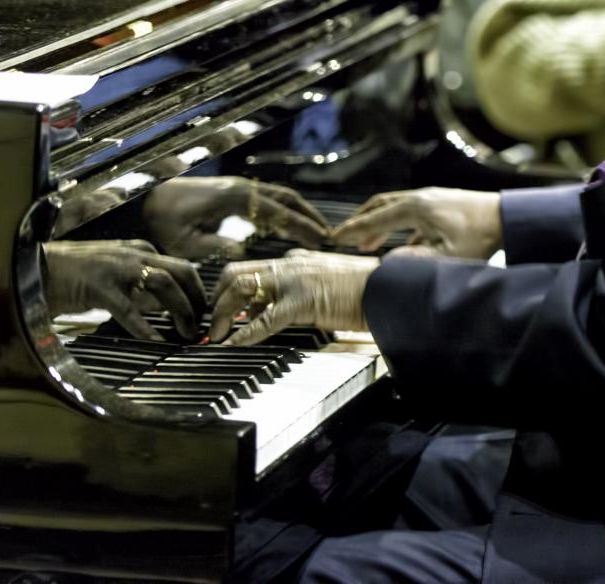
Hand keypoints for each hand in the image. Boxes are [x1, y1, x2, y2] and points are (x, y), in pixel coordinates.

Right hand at [44, 240, 206, 341]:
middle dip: (197, 300)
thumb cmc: (75, 275)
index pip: (182, 267)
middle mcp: (135, 254)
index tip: (203, 312)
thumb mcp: (116, 273)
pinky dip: (145, 328)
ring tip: (187, 333)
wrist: (35, 269)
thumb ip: (141, 285)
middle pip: (182, 272)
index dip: (198, 291)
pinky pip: (129, 310)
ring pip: (164, 285)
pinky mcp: (99, 287)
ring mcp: (117, 269)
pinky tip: (156, 342)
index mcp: (140, 250)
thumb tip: (167, 306)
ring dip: (181, 311)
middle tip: (201, 324)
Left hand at [143, 176, 330, 259]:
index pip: (277, 212)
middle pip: (286, 198)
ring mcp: (237, 188)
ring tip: (316, 231)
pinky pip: (267, 199)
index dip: (301, 226)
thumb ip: (215, 246)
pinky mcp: (232, 193)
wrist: (145, 200)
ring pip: (279, 196)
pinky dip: (285, 210)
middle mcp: (239, 188)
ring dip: (299, 212)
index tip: (321, 239)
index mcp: (232, 198)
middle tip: (329, 236)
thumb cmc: (161, 223)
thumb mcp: (185, 242)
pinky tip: (291, 225)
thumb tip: (241, 248)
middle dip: (309, 216)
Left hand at [208, 251, 378, 345]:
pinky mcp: (303, 301)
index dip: (231, 290)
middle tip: (213, 325)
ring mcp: (296, 280)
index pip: (252, 269)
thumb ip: (304, 291)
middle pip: (236, 274)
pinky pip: (264, 320)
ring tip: (217, 337)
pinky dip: (244, 333)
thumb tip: (281, 309)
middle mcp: (291, 264)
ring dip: (223, 315)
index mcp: (297, 260)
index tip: (224, 310)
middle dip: (218, 300)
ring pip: (242, 290)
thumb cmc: (368, 291)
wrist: (391, 289)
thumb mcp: (329, 285)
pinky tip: (234, 344)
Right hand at [331, 187, 500, 260]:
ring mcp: (431, 199)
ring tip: (367, 244)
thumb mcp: (447, 256)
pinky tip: (403, 245)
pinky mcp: (441, 205)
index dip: (354, 230)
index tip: (335, 238)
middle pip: (380, 206)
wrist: (507, 218)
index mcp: (416, 208)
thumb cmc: (480, 237)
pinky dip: (398, 226)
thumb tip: (386, 263)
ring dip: (378, 224)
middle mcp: (420, 199)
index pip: (376, 219)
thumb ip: (415, 260)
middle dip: (361, 222)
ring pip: (395, 208)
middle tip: (344, 236)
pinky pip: (411, 214)